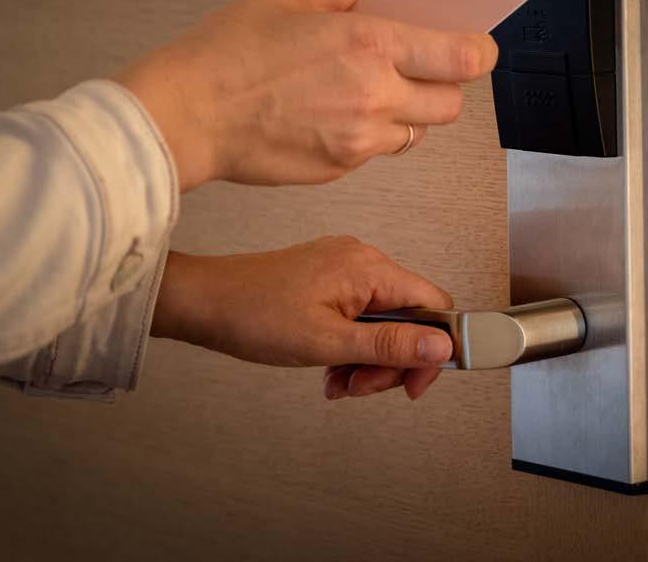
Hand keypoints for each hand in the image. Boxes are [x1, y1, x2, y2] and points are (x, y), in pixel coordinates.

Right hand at [116, 0, 497, 191]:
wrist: (186, 117)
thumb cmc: (226, 53)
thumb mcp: (290, 0)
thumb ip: (347, 0)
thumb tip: (379, 5)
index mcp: (370, 44)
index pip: (462, 57)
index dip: (480, 52)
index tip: (477, 46)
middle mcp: (377, 95)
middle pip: (451, 103)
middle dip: (444, 84)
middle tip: (420, 67)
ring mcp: (361, 140)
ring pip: (417, 132)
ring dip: (409, 112)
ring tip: (371, 93)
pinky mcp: (341, 169)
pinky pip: (378, 151)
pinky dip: (371, 134)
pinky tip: (334, 116)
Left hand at [151, 236, 454, 399]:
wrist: (203, 303)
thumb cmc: (255, 315)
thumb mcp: (329, 342)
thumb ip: (390, 344)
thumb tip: (444, 346)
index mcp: (370, 269)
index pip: (433, 306)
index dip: (431, 350)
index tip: (411, 385)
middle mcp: (363, 261)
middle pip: (408, 318)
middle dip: (390, 360)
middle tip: (359, 386)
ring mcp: (344, 268)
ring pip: (382, 321)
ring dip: (367, 359)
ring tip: (337, 381)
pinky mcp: (328, 279)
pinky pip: (358, 315)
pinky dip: (350, 346)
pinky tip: (328, 368)